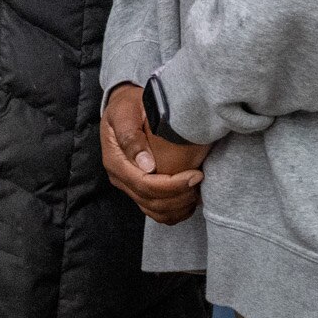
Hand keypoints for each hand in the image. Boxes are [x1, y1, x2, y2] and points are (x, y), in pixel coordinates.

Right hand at [100, 83, 206, 225]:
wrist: (125, 107)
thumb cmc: (128, 106)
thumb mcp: (125, 112)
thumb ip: (131, 135)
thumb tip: (146, 165)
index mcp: (116, 161)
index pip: (144, 184)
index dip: (172, 185)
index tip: (196, 175)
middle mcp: (120, 177)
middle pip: (150, 201)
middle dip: (179, 196)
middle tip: (201, 181)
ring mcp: (128, 185)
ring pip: (154, 211)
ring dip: (178, 207)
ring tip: (197, 191)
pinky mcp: (138, 189)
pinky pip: (155, 211)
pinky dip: (174, 212)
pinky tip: (189, 200)